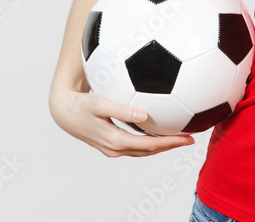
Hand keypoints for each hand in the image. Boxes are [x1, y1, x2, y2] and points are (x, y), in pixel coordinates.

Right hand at [49, 87, 193, 157]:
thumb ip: (121, 110)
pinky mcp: (112, 143)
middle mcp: (115, 148)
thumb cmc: (81, 105)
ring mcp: (113, 148)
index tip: (188, 137)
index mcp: (115, 141)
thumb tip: (143, 115)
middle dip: (170, 145)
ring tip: (180, 137)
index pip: (149, 145)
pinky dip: (150, 142)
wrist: (63, 111)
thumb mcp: (100, 104)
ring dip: (162, 145)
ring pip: (143, 150)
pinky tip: (160, 132)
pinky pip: (136, 146)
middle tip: (191, 138)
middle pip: (149, 150)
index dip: (170, 142)